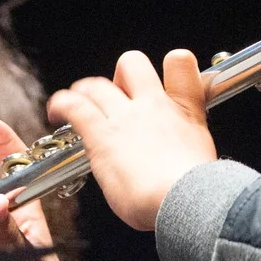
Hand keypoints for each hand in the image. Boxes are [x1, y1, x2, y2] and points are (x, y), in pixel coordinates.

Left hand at [48, 49, 215, 231]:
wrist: (183, 198)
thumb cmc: (194, 188)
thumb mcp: (203, 154)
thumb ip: (187, 141)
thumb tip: (177, 151)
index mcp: (184, 108)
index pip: (179, 61)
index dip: (170, 65)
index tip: (158, 82)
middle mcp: (153, 105)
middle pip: (132, 64)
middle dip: (119, 76)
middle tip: (114, 95)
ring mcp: (126, 117)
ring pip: (97, 85)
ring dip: (84, 91)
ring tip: (76, 103)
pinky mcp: (102, 134)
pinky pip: (75, 107)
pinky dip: (62, 104)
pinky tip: (57, 111)